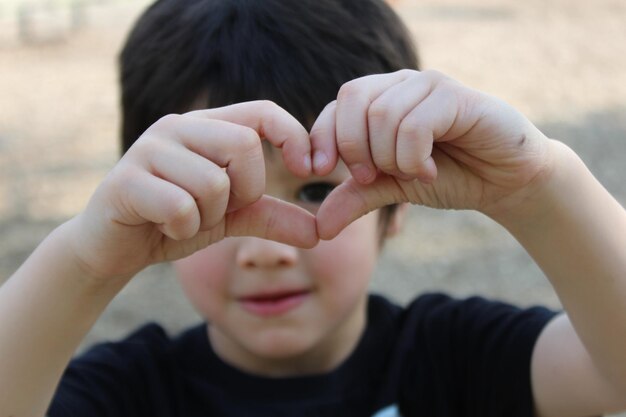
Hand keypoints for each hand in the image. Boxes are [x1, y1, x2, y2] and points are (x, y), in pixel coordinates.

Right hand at [68, 101, 317, 281]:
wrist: (116, 249)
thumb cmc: (176, 223)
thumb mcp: (232, 219)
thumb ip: (273, 218)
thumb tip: (320, 232)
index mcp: (206, 127)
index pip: (262, 111)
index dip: (293, 135)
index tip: (306, 168)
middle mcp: (178, 128)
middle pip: (244, 145)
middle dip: (245, 190)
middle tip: (221, 209)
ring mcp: (149, 149)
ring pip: (213, 182)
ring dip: (208, 216)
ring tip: (186, 219)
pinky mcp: (125, 180)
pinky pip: (181, 207)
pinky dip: (183, 229)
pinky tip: (164, 227)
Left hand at [310, 70, 554, 238]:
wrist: (505, 182)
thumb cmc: (449, 176)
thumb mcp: (393, 189)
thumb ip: (356, 197)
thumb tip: (320, 226)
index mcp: (380, 99)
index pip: (334, 107)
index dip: (322, 139)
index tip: (320, 172)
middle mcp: (401, 84)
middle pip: (351, 102)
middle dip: (355, 149)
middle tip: (376, 177)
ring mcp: (428, 85)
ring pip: (382, 115)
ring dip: (391, 159)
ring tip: (414, 174)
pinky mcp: (455, 96)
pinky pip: (414, 125)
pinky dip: (414, 158)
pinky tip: (430, 171)